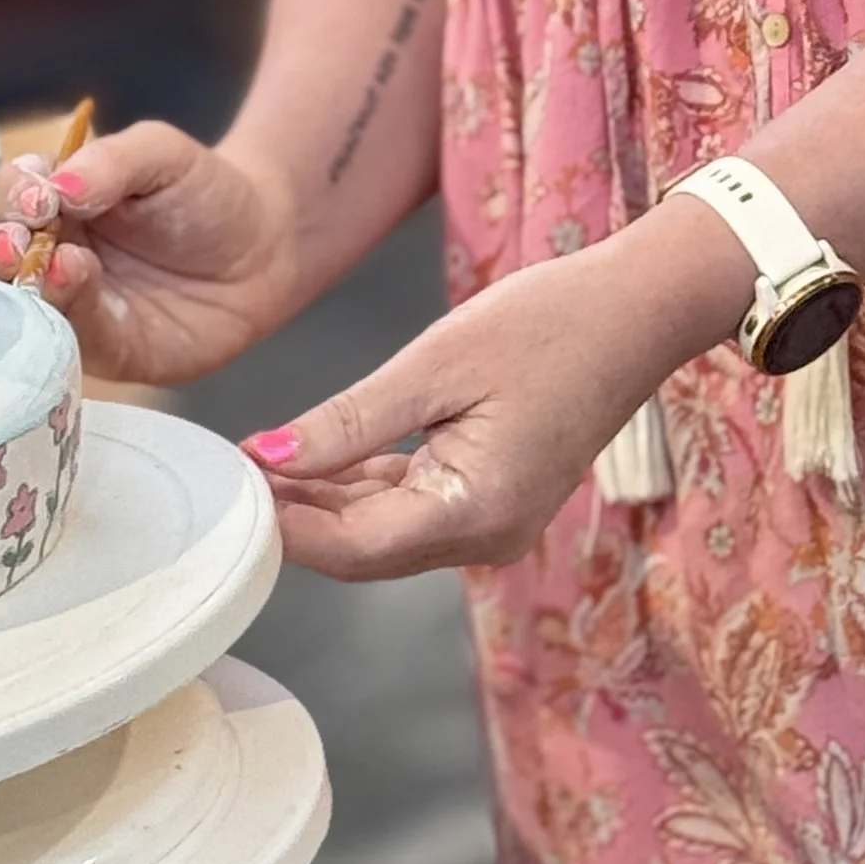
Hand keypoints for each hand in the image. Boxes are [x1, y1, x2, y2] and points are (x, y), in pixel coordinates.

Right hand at [0, 123, 298, 388]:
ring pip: (19, 305)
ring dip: (23, 288)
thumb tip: (56, 188)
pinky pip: (71, 341)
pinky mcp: (103, 348)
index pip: (10, 194)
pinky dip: (69, 317)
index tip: (37, 197)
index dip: (14, 194)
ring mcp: (72, 304)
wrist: (269, 248)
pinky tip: (81, 289)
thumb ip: (111, 162)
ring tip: (54, 266)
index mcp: (55, 199)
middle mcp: (50, 251)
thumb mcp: (163, 154)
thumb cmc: (208, 194)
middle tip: (16, 244)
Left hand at [247, 205, 749, 578]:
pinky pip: (414, 511)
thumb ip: (346, 424)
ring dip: (323, 504)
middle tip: (229, 473)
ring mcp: (495, 525)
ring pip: (383, 535)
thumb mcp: (433, 365)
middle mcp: (486, 538)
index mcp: (474, 511)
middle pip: (362, 551)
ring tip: (259, 462)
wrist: (636, 312)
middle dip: (294, 518)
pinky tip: (318, 460)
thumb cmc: (547, 324)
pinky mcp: (495, 501)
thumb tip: (266, 458)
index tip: (227, 488)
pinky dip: (364, 490)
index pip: (349, 547)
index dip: (281, 524)